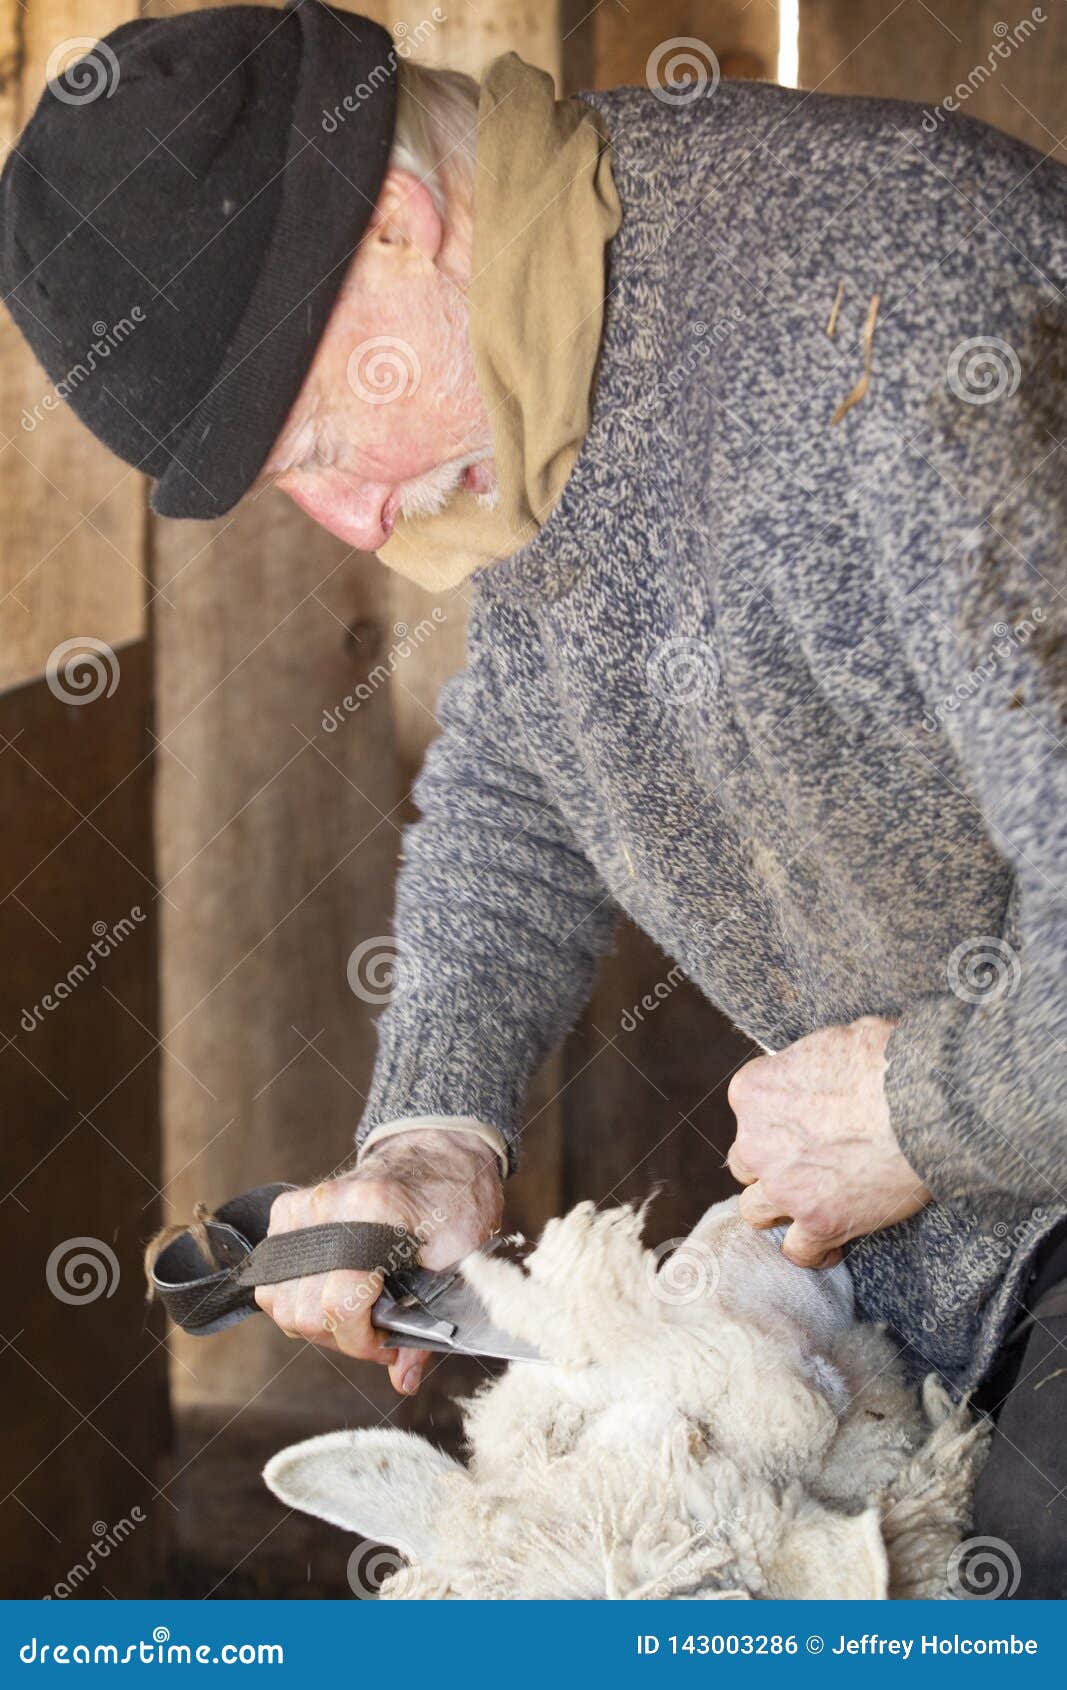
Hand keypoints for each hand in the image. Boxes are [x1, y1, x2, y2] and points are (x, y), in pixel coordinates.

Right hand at [254, 1129, 502, 1394]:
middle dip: (341, 1337)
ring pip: (276, 1297)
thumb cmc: (455, 1201)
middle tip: (377, 1332)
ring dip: (314, 1320)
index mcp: (374, 1211)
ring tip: (356, 1312)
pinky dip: (297, 1294)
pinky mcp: (289, 1209)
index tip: (386, 1346)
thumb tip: (403, 1378)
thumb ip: (427, 1326)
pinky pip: (272, 1274)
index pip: (339, 1302)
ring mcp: (303, 1205)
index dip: (361, 1342)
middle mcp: (327, 1205)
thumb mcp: (459, 1262)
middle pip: (303, 1309)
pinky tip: (334, 1288)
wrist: (440, 1153)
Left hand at [727, 1016, 931, 1267]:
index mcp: (754, 1091)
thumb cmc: (888, 1061)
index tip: (802, 1123)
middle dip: (772, 1163)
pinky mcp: (819, 1223)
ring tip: (811, 1204)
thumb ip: (812, 1062)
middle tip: (808, 1163)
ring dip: (780, 1208)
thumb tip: (824, 1064)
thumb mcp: (836, 1039)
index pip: (749, 1112)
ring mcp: (785, 1187)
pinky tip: (831, 1245)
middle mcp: (756, 1141)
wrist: (925, 1105)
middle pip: (746, 1162)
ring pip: (756, 1210)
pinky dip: (813, 1252)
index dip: (777, 1119)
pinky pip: (799, 1252)